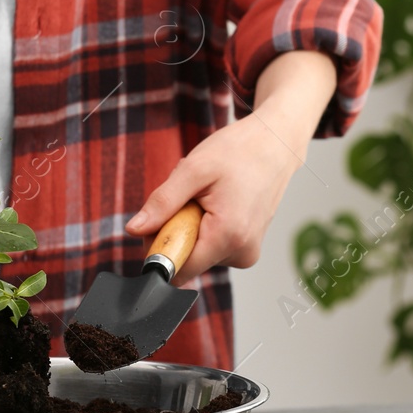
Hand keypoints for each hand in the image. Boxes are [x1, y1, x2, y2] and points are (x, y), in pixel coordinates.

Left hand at [126, 50, 336, 284]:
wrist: (277, 143)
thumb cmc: (240, 151)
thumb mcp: (193, 170)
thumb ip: (162, 203)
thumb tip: (135, 230)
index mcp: (228, 236)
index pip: (178, 269)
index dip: (160, 247)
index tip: (162, 220)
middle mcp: (242, 252)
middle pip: (187, 260)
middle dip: (177, 231)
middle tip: (191, 198)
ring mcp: (247, 253)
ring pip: (199, 253)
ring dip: (192, 226)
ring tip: (210, 195)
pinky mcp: (248, 248)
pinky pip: (213, 246)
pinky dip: (206, 226)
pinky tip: (219, 201)